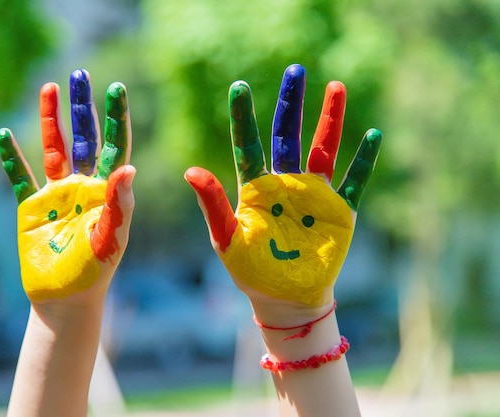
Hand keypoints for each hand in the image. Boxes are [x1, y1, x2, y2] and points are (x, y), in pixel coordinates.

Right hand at [0, 69, 134, 303]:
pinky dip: (11, 157)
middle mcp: (83, 186)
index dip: (115, 118)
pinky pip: (20, 177)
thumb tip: (129, 169)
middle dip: (81, 108)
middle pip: (83, 138)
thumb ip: (119, 205)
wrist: (64, 300)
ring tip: (48, 88)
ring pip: (53, 149)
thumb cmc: (94, 273)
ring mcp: (57, 194)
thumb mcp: (110, 239)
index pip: (113, 147)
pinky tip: (4, 135)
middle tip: (79, 75)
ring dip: (49, 120)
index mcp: (107, 191)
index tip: (116, 88)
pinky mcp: (31, 207)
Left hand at [185, 64, 380, 313]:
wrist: (284, 299)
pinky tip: (372, 134)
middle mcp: (284, 184)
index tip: (238, 87)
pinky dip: (363, 161)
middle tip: (294, 71)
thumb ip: (213, 205)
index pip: (248, 145)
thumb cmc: (250, 271)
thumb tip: (191, 170)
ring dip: (330, 120)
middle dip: (291, 104)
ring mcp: (313, 195)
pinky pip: (353, 182)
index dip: (243, 118)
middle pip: (287, 135)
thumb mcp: (226, 239)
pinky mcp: (338, 211)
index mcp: (255, 189)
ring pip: (322, 149)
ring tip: (335, 87)